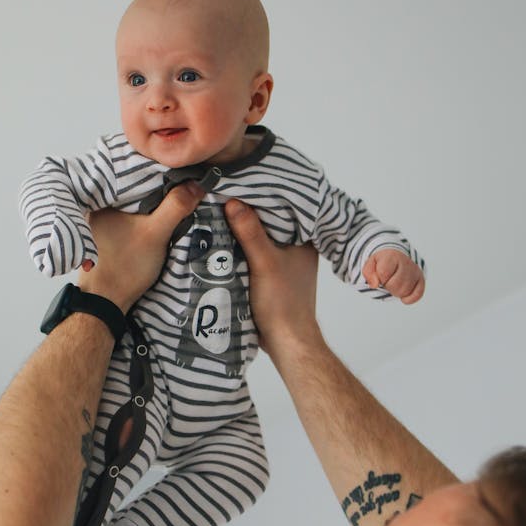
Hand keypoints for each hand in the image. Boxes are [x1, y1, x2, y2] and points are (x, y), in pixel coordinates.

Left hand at [77, 183, 202, 312]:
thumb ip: (175, 207)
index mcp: (103, 199)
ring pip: (134, 202)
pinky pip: (131, 215)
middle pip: (135, 187)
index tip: (180, 170)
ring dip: (152, 202)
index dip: (158, 171)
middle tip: (183, 182)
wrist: (106, 301)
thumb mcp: (156, 233)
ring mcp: (102, 221)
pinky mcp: (108, 235)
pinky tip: (160, 216)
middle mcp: (98, 206)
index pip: (133, 173)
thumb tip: (197, 184)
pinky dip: (145, 214)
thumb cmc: (125, 266)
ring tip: (176, 195)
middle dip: (157, 186)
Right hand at [224, 199, 319, 352]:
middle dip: (249, 211)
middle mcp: (298, 246)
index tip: (239, 184)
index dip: (262, 195)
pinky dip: (243, 247)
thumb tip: (233, 201)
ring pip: (262, 237)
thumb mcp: (264, 262)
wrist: (286, 341)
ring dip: (244, 230)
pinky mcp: (273, 274)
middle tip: (224, 195)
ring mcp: (286, 261)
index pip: (282, 207)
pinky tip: (225, 239)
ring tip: (220, 211)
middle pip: (270, 221)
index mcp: (305, 238)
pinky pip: (256, 252)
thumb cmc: (282, 303)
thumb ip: (250, 232)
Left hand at [362, 249, 424, 303]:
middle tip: (388, 281)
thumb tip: (374, 285)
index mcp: (392, 256)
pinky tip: (403, 296)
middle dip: (387, 286)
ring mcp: (415, 271)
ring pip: (404, 291)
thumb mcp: (371, 263)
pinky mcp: (421, 280)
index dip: (379, 278)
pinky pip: (417, 295)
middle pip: (394, 285)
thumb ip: (368, 273)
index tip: (380, 275)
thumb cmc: (383, 262)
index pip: (383, 273)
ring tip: (395, 284)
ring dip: (396, 292)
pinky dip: (408, 299)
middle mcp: (406, 262)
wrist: (397, 255)